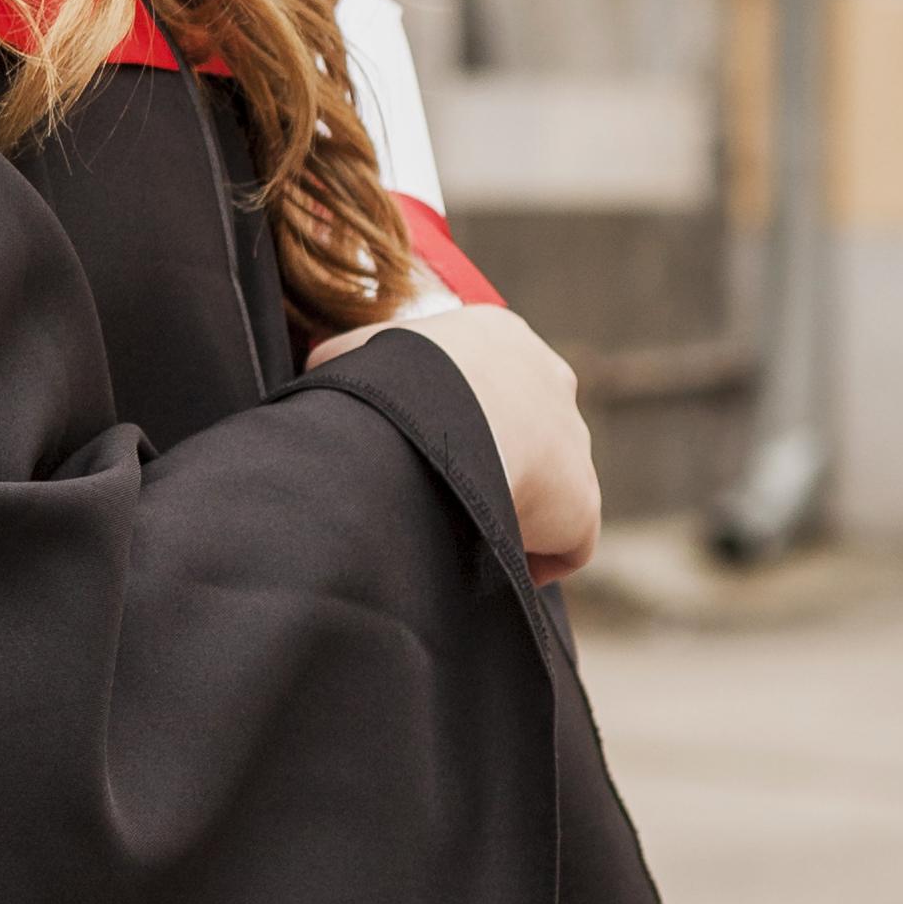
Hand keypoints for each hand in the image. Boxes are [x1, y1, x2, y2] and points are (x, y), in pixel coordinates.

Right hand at [309, 304, 601, 581]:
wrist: (435, 414)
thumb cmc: (387, 378)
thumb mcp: (353, 353)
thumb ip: (347, 361)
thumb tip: (322, 372)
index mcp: (499, 337)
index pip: (490, 379)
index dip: (460, 415)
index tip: (427, 445)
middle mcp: (551, 381)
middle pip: (527, 431)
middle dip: (493, 460)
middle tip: (441, 488)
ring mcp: (573, 443)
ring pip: (547, 488)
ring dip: (508, 509)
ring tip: (455, 529)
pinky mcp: (580, 503)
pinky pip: (564, 545)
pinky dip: (526, 560)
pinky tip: (482, 566)